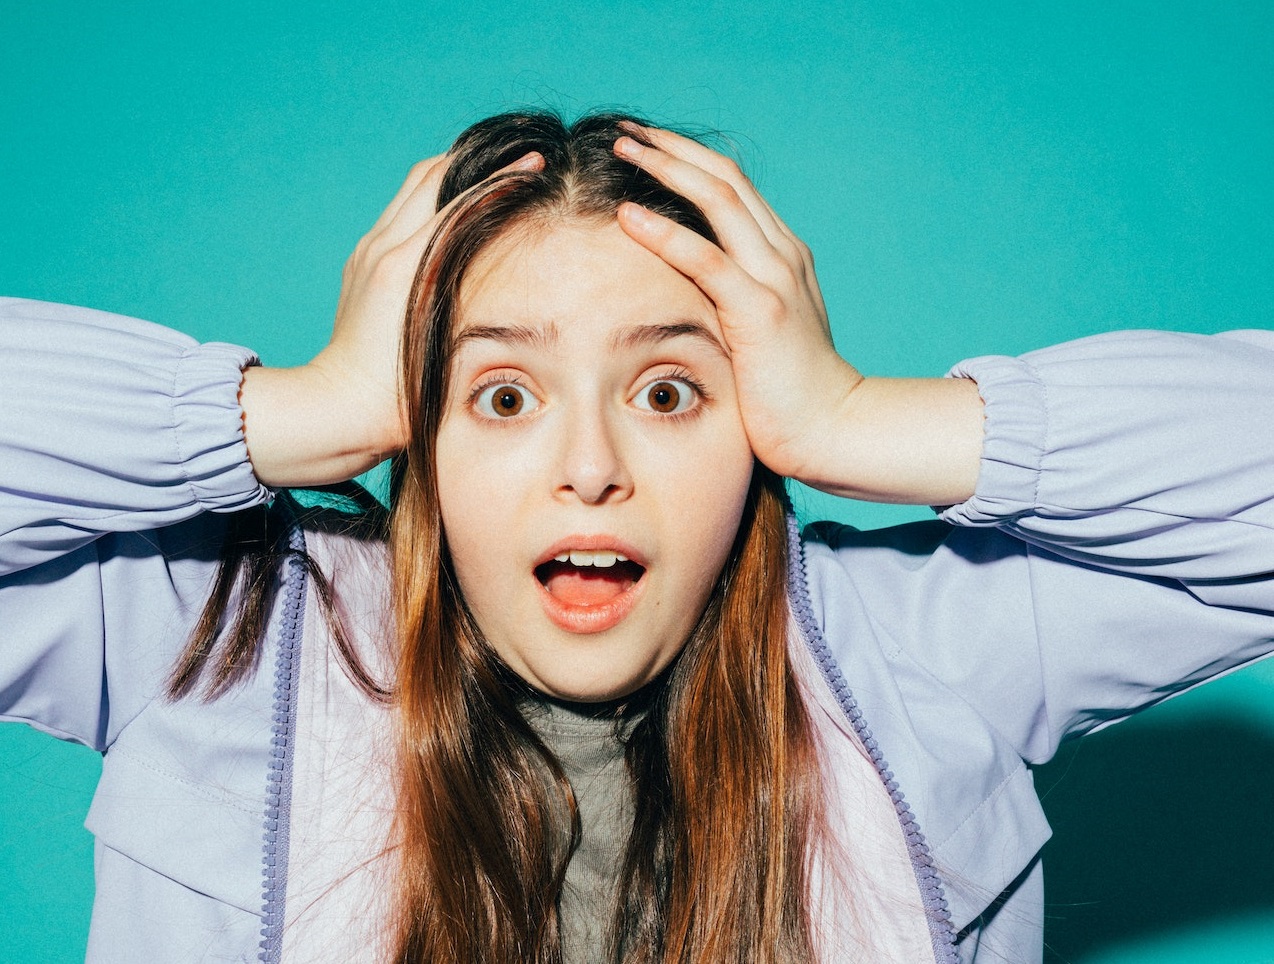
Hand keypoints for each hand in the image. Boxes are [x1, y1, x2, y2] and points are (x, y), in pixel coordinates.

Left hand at [241, 151, 542, 485]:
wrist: (339, 408)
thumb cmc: (399, 394)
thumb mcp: (446, 345)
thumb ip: (472, 295)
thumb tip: (510, 258)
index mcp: (409, 265)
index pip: (463, 199)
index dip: (504, 178)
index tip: (537, 163)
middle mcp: (385, 247)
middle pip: (433, 174)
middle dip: (476, 160)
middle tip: (517, 159)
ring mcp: (368, 251)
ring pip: (413, 187)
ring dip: (452, 174)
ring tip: (489, 174)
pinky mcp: (361, 262)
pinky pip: (400, 213)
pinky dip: (431, 201)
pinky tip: (456, 214)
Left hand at [613, 127, 981, 504]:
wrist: (833, 431)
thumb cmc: (790, 393)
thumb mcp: (761, 334)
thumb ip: (735, 303)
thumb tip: (689, 296)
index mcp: (783, 256)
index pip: (733, 188)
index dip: (688, 159)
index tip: (644, 146)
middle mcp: (783, 254)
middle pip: (724, 178)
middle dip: (671, 148)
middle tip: (624, 131)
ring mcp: (776, 278)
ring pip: (718, 199)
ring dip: (666, 169)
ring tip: (622, 150)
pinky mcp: (760, 311)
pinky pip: (706, 259)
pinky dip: (664, 233)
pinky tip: (627, 216)